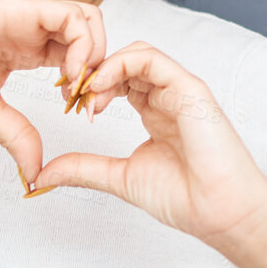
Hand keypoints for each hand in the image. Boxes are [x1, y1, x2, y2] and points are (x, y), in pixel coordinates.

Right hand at [0, 0, 107, 186]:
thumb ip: (16, 135)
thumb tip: (34, 172)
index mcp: (27, 50)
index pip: (78, 59)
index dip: (89, 86)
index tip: (79, 115)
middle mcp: (33, 30)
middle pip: (92, 38)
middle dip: (101, 72)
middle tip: (87, 105)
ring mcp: (30, 17)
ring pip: (90, 21)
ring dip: (96, 55)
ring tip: (78, 87)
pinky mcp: (23, 8)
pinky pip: (73, 16)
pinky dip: (82, 44)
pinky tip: (65, 73)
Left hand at [31, 41, 266, 250]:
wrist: (221, 214)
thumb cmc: (186, 199)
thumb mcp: (121, 178)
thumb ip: (85, 168)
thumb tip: (45, 173)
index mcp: (155, 112)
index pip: (118, 80)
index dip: (89, 87)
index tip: (68, 108)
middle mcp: (167, 96)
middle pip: (124, 62)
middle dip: (91, 74)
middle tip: (70, 97)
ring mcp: (180, 90)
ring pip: (136, 54)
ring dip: (103, 67)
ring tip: (84, 94)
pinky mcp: (190, 89)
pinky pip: (152, 60)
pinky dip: (120, 65)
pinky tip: (100, 88)